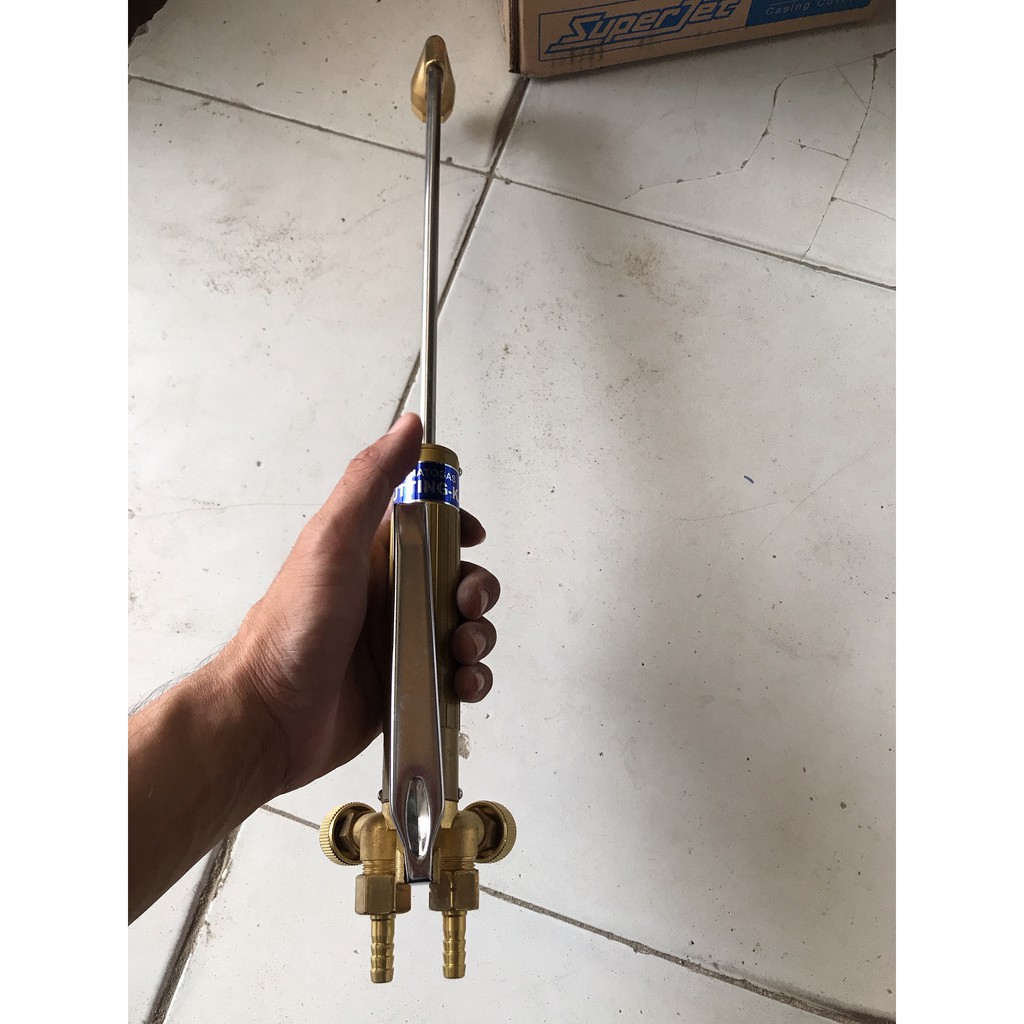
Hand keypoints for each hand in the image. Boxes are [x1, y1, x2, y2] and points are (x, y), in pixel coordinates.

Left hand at [219, 412, 499, 795]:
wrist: (268, 720)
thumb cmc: (291, 630)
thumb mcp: (330, 541)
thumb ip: (371, 481)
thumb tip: (407, 427)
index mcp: (372, 554)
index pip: (430, 523)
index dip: (458, 524)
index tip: (472, 534)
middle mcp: (390, 595)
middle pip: (459, 577)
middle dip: (477, 588)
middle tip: (464, 604)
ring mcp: (401, 642)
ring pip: (465, 628)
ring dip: (479, 636)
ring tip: (460, 652)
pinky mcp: (410, 685)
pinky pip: (458, 677)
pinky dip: (471, 680)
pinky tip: (459, 684)